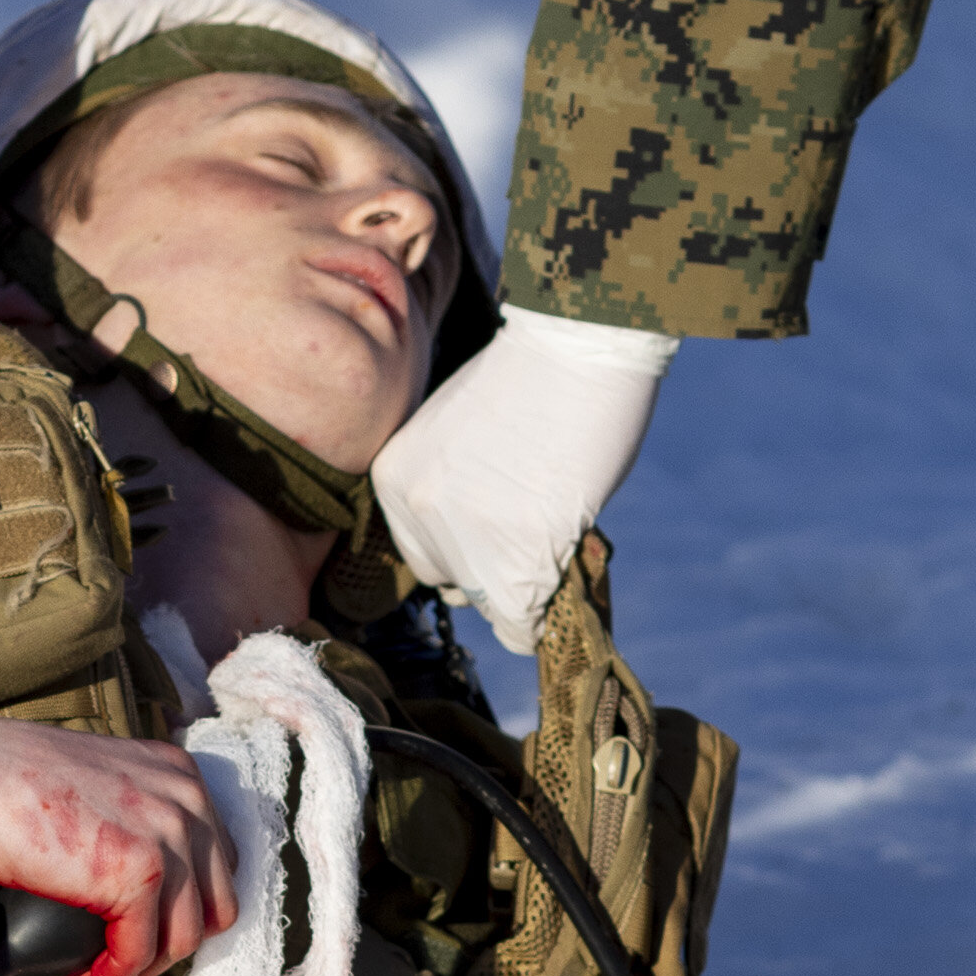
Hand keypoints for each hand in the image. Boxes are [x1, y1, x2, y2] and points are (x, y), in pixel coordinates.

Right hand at [0, 710, 235, 975]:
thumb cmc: (8, 781)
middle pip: (216, 903)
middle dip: (171, 943)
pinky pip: (139, 952)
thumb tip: (147, 883)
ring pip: (185, 936)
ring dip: (140, 969)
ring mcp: (168, 834)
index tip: (142, 933)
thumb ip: (136, 814)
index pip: (218, 862)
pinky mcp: (138, 872)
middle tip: (123, 960)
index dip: (184, 909)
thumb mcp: (99, 782)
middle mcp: (186, 798)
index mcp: (180, 774)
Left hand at [369, 306, 674, 647]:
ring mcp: (465, 541)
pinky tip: (564, 563)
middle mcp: (419, 515)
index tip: (502, 519)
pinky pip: (520, 626)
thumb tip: (474, 548)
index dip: (465, 541)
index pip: (421, 549)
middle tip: (532, 523)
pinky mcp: (515, 562)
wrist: (579, 349)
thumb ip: (451, 489)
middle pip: (449, 580)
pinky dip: (545, 613)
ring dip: (523, 581)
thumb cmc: (533, 379)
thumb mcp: (459, 434)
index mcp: (396, 480)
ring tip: (554, 526)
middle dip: (489, 564)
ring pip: (488, 603)